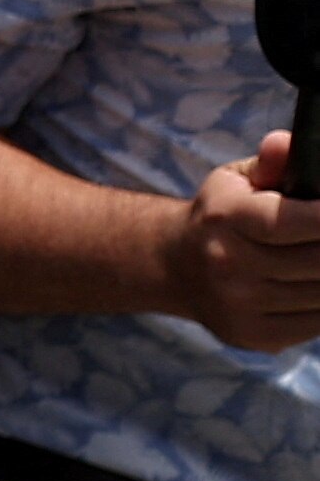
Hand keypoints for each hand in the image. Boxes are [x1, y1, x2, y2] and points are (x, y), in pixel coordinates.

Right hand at [166, 135, 319, 350]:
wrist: (175, 266)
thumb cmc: (221, 215)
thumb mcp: (236, 180)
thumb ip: (271, 163)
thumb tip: (284, 144)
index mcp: (225, 220)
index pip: (290, 222)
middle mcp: (228, 266)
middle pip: (317, 262)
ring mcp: (240, 306)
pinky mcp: (254, 336)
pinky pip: (315, 322)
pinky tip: (315, 282)